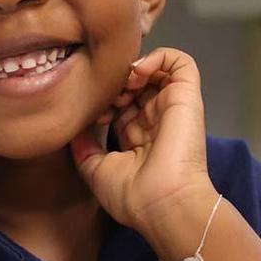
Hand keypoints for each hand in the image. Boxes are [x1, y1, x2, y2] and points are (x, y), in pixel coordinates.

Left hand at [70, 47, 213, 234]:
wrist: (165, 203)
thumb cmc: (134, 196)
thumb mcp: (98, 172)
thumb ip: (85, 149)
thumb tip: (74, 131)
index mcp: (138, 137)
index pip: (120, 105)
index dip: (103, 101)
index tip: (92, 114)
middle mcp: (155, 120)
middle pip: (134, 85)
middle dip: (114, 84)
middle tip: (104, 97)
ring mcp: (172, 106)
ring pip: (154, 70)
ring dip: (133, 70)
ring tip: (122, 85)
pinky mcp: (186, 96)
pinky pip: (180, 62)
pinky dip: (158, 56)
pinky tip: (138, 71)